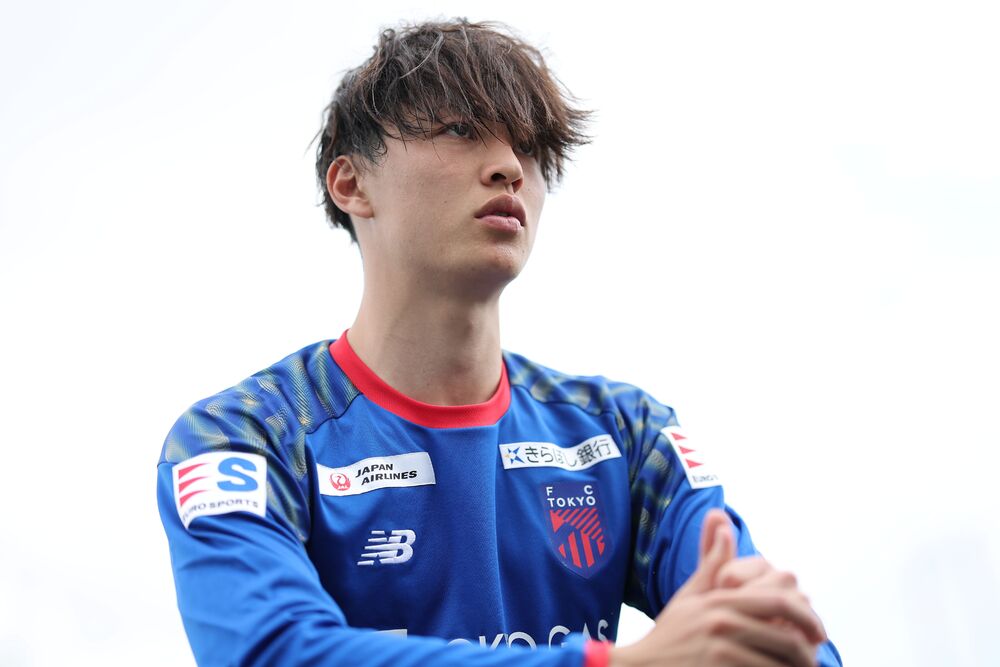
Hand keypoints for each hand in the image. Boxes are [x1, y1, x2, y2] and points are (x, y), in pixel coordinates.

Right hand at [608, 510, 825, 666]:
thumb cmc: (669, 634)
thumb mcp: (690, 596)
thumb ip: (712, 563)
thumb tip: (723, 522)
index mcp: (719, 599)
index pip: (778, 600)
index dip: (806, 615)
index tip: (817, 631)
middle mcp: (721, 621)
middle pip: (785, 634)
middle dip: (808, 649)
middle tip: (818, 657)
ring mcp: (719, 649)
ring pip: (777, 661)